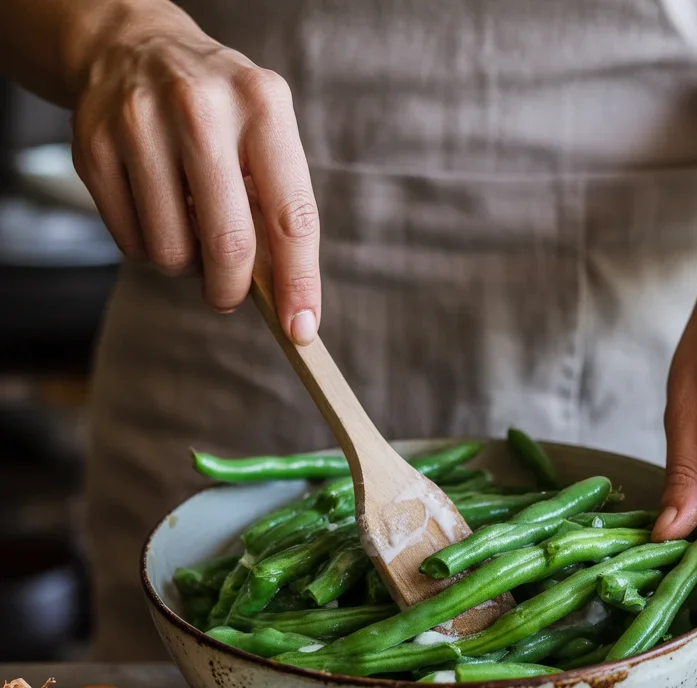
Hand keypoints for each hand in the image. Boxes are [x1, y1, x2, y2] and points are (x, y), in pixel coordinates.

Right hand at [70, 5, 319, 340]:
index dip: (299, 282)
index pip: (292, 216)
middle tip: (229, 296)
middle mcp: (201, 108)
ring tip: (190, 231)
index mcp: (262, 106)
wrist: (132, 48)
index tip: (300, 329)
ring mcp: (140, 124)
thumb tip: (290, 301)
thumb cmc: (218, 113)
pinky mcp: (95, 147)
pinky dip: (149, 249)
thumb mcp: (264, 135)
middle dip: (232, 289)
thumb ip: (278, 209)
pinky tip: (155, 212)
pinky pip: (131, 243)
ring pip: (172, 253)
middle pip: (228, 244)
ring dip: (187, 266)